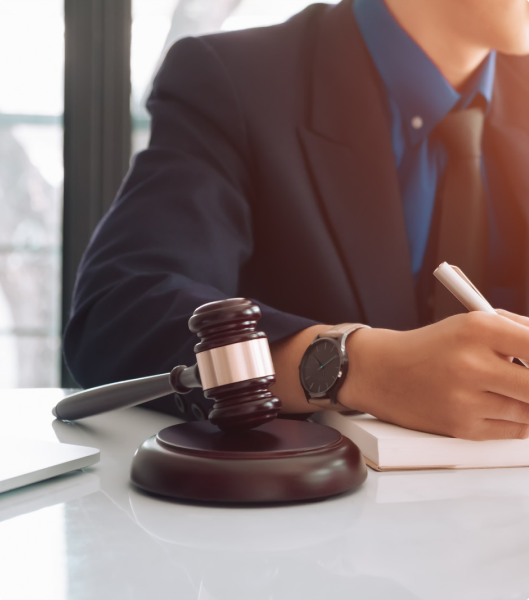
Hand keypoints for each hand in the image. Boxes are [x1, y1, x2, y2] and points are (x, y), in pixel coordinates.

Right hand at [339, 311, 528, 439]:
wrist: (382, 371)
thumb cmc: (430, 346)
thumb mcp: (470, 323)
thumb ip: (518, 332)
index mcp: (477, 328)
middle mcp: (471, 363)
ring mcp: (465, 398)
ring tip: (507, 389)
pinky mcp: (461, 426)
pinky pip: (513, 430)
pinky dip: (517, 420)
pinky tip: (497, 404)